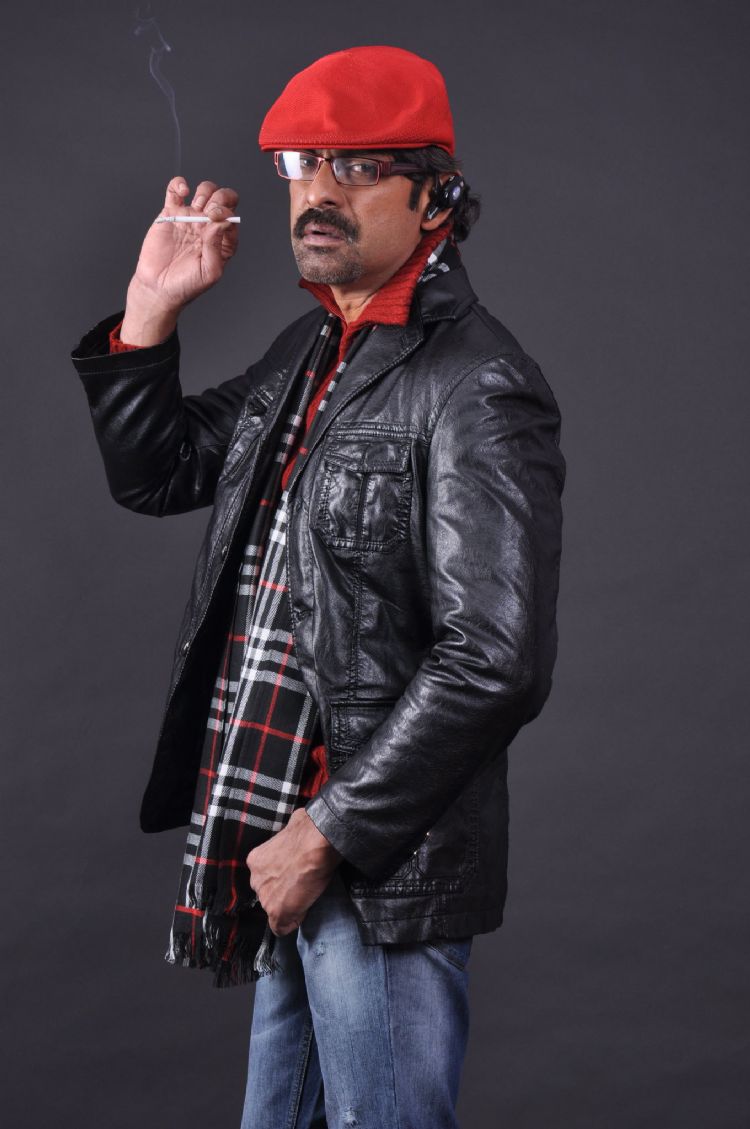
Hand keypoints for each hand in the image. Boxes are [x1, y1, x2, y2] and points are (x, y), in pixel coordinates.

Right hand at [121, 177, 239, 344]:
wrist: (159, 287)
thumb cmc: (186, 284)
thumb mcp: (209, 272)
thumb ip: (217, 246)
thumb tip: (221, 222)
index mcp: (223, 240)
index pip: (232, 216)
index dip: (227, 212)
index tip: (216, 220)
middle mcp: (209, 226)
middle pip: (222, 199)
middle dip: (219, 199)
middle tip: (209, 212)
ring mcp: (191, 218)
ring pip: (205, 191)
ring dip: (205, 191)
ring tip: (197, 207)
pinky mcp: (171, 213)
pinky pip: (176, 190)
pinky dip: (179, 184)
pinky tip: (183, 191)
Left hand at [246, 807, 342, 936]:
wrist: (315, 842)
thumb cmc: (307, 831)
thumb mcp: (290, 832)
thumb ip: (286, 844)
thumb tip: (296, 840)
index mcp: (255, 860)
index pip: (266, 878)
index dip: (281, 880)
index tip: (294, 878)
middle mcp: (255, 880)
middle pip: (267, 893)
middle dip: (281, 893)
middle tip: (301, 886)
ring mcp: (265, 897)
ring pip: (274, 908)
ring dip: (289, 906)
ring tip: (307, 896)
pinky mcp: (276, 912)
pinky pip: (281, 926)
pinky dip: (292, 923)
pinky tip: (303, 914)